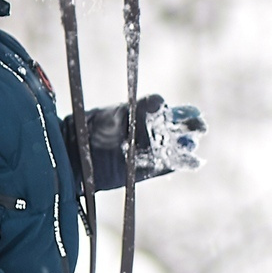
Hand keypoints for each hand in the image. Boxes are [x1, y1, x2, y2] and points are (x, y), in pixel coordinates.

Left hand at [72, 96, 206, 191]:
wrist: (71, 154)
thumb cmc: (91, 128)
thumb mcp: (115, 114)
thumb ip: (138, 108)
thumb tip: (161, 101)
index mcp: (141, 113)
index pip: (168, 111)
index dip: (183, 112)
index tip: (192, 113)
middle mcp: (146, 132)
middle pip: (177, 129)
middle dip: (191, 127)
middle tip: (200, 127)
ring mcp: (146, 152)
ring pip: (175, 148)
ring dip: (186, 146)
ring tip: (193, 145)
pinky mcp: (143, 171)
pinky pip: (166, 167)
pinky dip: (181, 164)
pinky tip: (195, 162)